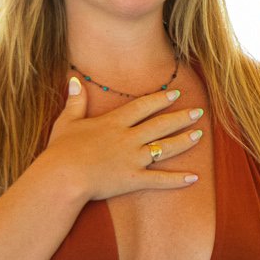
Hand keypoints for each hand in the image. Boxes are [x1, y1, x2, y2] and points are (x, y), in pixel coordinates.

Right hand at [43, 77, 204, 202]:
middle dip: (181, 117)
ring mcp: (133, 159)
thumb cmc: (60, 151)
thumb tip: (74, 80)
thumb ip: (75, 101)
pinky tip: (194, 177)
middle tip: (198, 112)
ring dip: (184, 141)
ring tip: (199, 135)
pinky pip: (160, 180)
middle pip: (160, 125)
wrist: (62, 177)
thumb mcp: (66, 121)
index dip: (160, 99)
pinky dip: (178, 179)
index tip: (175, 94)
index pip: (143, 107)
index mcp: (113, 123)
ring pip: (165, 148)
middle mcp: (128, 138)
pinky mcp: (133, 180)